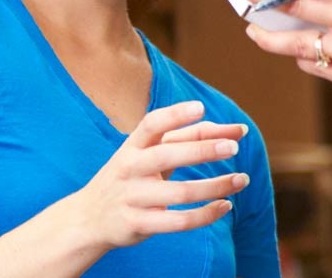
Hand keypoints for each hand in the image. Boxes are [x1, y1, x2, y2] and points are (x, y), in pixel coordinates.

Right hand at [71, 100, 248, 249]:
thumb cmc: (132, 176)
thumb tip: (235, 129)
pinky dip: (205, 215)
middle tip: (233, 147)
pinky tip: (225, 206)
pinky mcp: (137, 224)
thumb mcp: (148, 153)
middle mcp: (129, 168)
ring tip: (242, 179)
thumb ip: (188, 139)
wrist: (88, 218)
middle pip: (167, 155)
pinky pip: (177, 222)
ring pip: (179, 193)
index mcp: (132, 146)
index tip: (201, 107)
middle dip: (201, 150)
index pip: (151, 124)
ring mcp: (132, 197)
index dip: (175, 115)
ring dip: (215, 186)